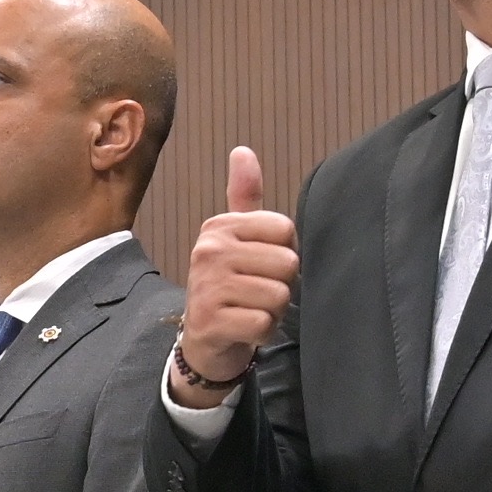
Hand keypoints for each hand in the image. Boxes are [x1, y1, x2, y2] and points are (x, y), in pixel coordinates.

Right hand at [175, 147, 297, 402]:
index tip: (261, 265)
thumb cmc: (229, 285)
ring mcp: (208, 286)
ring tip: (250, 310)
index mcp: (220, 227)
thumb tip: (242, 150)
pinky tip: (244, 329)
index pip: (285, 229)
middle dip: (280, 285)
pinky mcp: (211, 321)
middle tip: (256, 293)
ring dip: (272, 311)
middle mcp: (209, 251)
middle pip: (287, 263)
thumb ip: (245, 197)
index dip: (284, 252)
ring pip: (278, 295)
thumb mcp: (237, 238)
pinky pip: (264, 323)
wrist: (204, 341)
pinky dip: (262, 332)